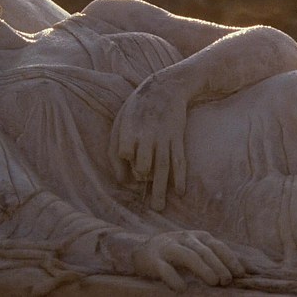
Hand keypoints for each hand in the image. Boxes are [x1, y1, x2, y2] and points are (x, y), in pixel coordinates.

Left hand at [110, 74, 188, 210]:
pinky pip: (180, 161)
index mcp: (129, 129)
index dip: (125, 158)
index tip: (127, 162)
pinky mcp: (178, 139)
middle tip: (144, 188)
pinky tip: (180, 191)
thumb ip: (115, 150)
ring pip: (162, 167)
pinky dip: (181, 177)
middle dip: (142, 177)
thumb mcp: (120, 122)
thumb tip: (122, 181)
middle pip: (143, 164)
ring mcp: (164, 138)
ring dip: (161, 189)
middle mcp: (147, 136)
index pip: (124, 152)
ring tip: (158, 207)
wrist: (165, 88)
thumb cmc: (137, 109)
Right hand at [132, 230, 244, 290]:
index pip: (217, 245)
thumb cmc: (176, 253)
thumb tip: (244, 270)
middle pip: (204, 251)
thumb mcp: (196, 250)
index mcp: (197, 237)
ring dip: (202, 268)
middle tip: (227, 280)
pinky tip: (182, 288)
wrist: (142, 251)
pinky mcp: (153, 260)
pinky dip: (173, 278)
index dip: (229, 258)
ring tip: (213, 282)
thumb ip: (215, 257)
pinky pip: (164, 269)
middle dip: (218, 265)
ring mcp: (168, 248)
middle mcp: (184, 239)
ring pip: (187, 256)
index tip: (240, 273)